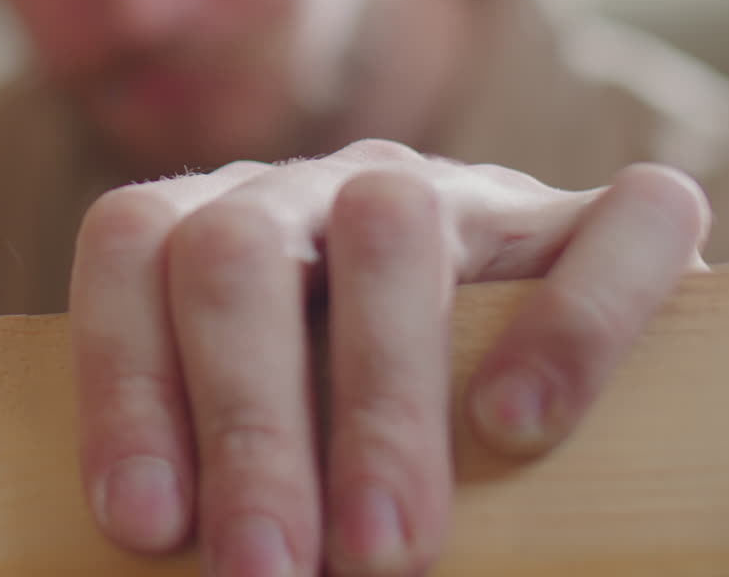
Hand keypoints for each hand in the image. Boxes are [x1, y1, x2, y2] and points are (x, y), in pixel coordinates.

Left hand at [69, 139, 708, 575]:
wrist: (513, 331)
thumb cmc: (341, 409)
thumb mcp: (269, 424)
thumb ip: (220, 459)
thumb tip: (170, 555)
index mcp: (222, 226)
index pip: (133, 248)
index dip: (125, 382)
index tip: (148, 525)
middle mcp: (318, 189)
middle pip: (240, 253)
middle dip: (246, 426)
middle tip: (262, 572)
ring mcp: (453, 190)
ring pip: (394, 230)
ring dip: (380, 404)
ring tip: (380, 550)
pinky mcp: (581, 217)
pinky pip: (603, 229)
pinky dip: (566, 330)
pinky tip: (518, 430)